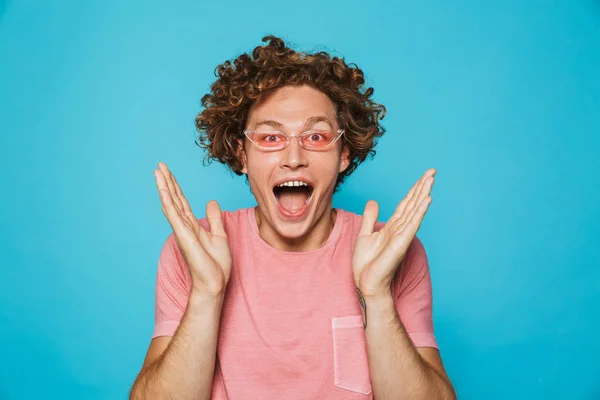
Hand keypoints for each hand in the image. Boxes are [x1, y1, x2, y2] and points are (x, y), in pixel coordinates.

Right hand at [154, 162, 231, 296]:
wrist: (214, 283)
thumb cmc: (216, 265)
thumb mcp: (219, 235)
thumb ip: (214, 218)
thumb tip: (211, 202)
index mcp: (192, 226)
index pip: (182, 202)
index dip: (176, 187)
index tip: (169, 172)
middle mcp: (184, 226)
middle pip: (174, 199)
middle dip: (167, 182)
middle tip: (160, 165)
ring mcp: (182, 230)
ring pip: (171, 203)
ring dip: (164, 186)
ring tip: (157, 171)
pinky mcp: (183, 235)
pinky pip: (173, 214)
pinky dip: (167, 200)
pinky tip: (162, 189)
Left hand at [352, 168, 435, 298]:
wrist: (367, 283)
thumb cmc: (366, 264)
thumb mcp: (364, 235)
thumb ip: (370, 218)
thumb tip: (373, 201)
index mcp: (392, 226)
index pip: (406, 204)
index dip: (414, 189)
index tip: (424, 176)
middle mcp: (400, 229)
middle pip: (413, 203)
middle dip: (422, 187)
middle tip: (433, 171)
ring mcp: (402, 236)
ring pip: (414, 211)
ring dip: (423, 195)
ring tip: (431, 180)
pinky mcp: (401, 244)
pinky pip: (412, 225)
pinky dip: (419, 212)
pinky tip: (427, 201)